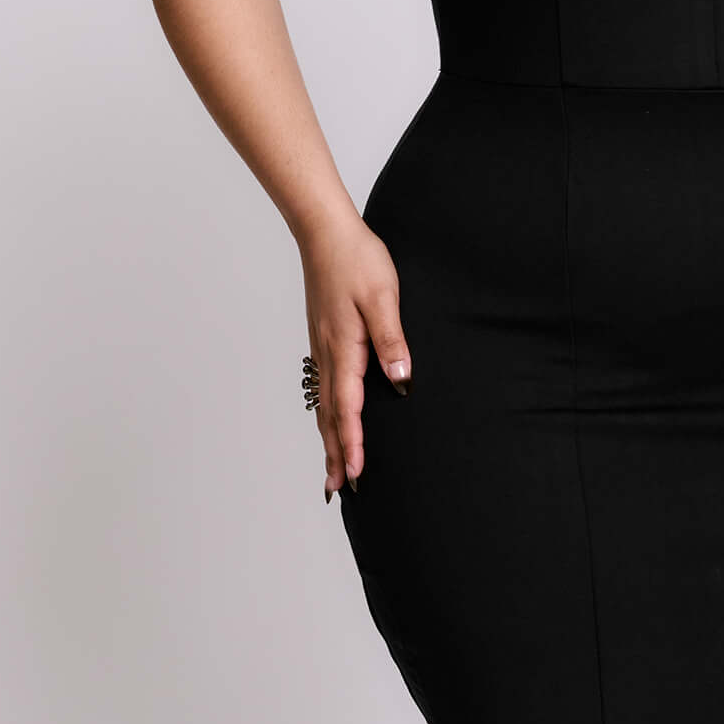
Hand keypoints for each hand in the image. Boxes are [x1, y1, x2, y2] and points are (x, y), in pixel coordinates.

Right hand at [301, 206, 411, 499]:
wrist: (326, 233)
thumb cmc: (358, 261)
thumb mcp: (382, 298)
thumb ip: (392, 341)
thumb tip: (401, 381)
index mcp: (344, 348)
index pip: (348, 407)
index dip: (352, 443)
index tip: (357, 473)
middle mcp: (327, 355)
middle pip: (329, 415)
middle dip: (335, 453)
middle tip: (338, 490)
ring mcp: (322, 348)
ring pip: (324, 405)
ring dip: (328, 438)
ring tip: (333, 469)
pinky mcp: (324, 340)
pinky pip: (324, 388)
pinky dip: (326, 414)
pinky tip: (331, 420)